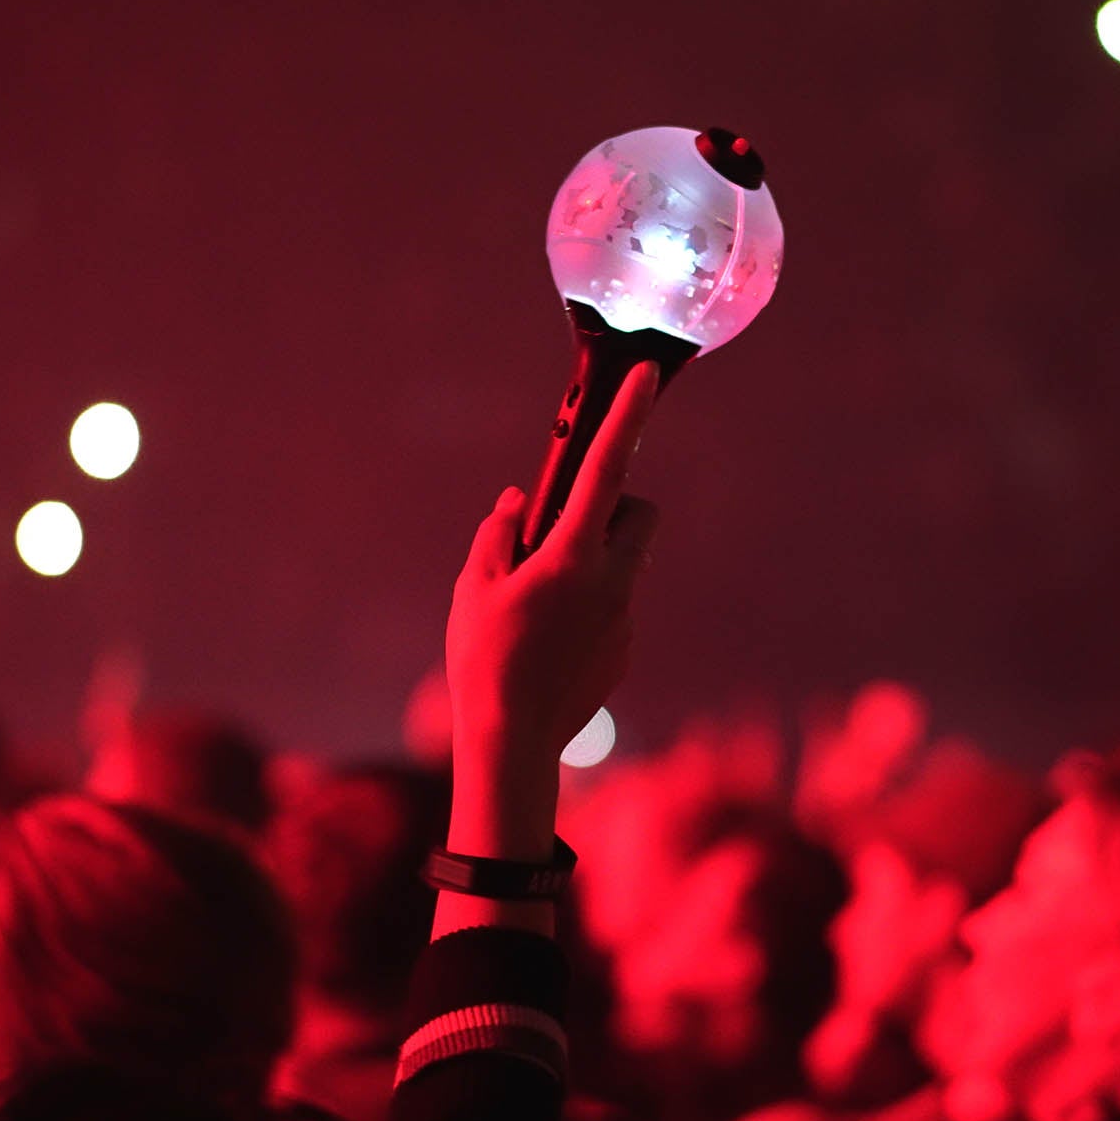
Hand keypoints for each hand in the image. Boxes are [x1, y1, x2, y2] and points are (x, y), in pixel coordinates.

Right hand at [444, 363, 659, 860]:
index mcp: (573, 557)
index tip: (648, 376)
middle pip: (639, 515)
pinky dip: (590, 607)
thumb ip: (498, 535)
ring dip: (594, 562)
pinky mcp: (626, 650)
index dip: (627, 416)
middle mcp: (613, 583)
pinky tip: (550, 643)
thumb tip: (519, 505)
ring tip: (540, 602)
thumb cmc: (483, 661)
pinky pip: (616, 607)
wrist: (513, 744)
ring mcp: (626, 619)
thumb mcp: (472, 588)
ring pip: (626, 564)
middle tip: (561, 531)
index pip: (607, 469)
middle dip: (614, 508)